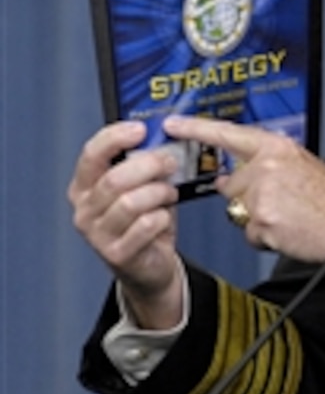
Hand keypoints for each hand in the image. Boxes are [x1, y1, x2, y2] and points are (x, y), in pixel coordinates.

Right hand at [68, 121, 183, 328]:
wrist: (151, 264)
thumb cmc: (145, 218)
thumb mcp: (140, 185)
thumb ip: (143, 163)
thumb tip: (161, 138)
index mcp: (84, 186)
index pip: (91, 154)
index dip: (115, 138)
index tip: (141, 129)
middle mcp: (84, 210)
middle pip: (115, 178)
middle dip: (149, 165)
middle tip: (170, 162)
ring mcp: (97, 235)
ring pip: (131, 202)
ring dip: (159, 192)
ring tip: (168, 193)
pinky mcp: (117, 254)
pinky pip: (146, 225)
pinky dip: (162, 216)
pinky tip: (164, 216)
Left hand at [163, 116, 324, 267]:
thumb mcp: (303, 168)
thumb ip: (266, 167)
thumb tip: (232, 179)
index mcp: (277, 147)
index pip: (228, 134)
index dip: (197, 129)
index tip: (173, 125)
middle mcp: (267, 165)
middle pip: (232, 185)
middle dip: (249, 200)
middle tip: (283, 205)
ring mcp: (262, 192)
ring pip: (240, 211)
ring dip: (259, 220)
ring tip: (292, 218)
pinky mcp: (262, 219)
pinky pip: (250, 233)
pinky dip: (267, 237)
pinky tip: (290, 231)